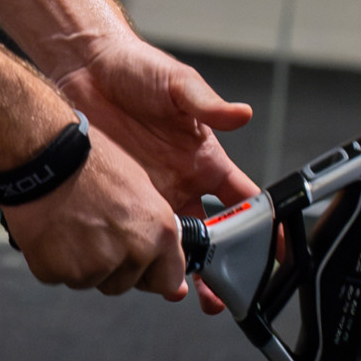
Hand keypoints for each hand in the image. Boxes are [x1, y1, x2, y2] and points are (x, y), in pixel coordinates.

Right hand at [1, 139, 189, 300]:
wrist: (43, 155)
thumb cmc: (89, 160)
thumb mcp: (139, 187)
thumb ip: (152, 229)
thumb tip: (160, 259)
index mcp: (158, 232)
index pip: (167, 281)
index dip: (151, 272)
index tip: (140, 265)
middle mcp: (131, 254)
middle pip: (123, 283)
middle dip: (110, 265)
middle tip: (91, 228)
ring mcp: (93, 267)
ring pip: (89, 280)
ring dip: (79, 262)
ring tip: (69, 224)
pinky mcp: (57, 270)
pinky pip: (57, 275)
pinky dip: (52, 259)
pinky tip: (50, 230)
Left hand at [51, 39, 257, 314]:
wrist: (86, 67)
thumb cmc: (137, 68)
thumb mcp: (179, 83)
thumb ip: (208, 105)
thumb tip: (241, 114)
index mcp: (205, 158)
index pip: (243, 200)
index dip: (262, 227)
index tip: (274, 252)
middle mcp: (181, 180)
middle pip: (210, 235)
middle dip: (219, 266)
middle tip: (222, 293)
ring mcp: (150, 191)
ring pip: (172, 242)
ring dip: (179, 268)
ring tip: (181, 292)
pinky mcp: (119, 194)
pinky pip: (133, 231)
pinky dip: (139, 253)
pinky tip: (138, 269)